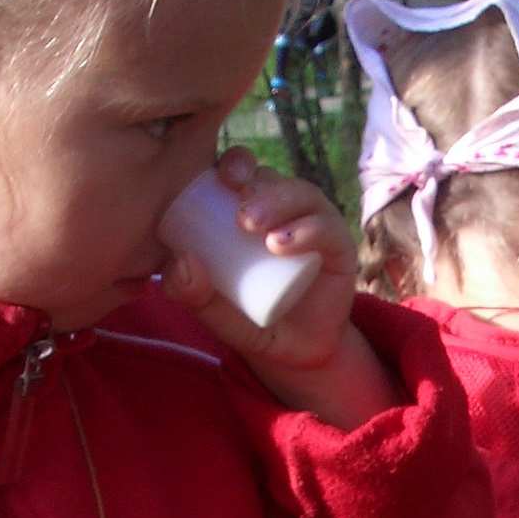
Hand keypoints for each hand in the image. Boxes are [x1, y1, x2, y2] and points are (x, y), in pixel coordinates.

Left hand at [164, 151, 397, 427]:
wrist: (294, 353)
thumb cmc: (249, 323)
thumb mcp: (215, 313)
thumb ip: (192, 295)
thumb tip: (179, 263)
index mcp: (249, 210)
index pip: (241, 173)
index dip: (233, 164)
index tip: (218, 178)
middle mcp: (284, 209)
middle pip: (270, 177)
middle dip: (254, 182)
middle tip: (238, 215)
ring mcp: (314, 223)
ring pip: (301, 194)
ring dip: (278, 204)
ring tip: (257, 231)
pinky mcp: (339, 245)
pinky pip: (326, 227)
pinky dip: (306, 231)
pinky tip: (281, 245)